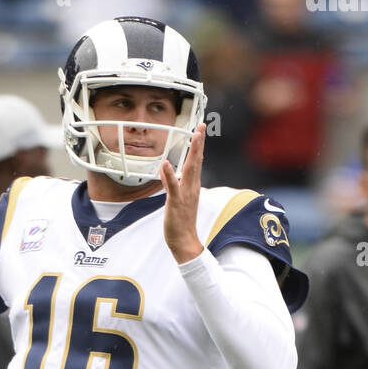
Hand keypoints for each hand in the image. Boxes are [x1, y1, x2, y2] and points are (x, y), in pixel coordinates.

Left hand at [161, 123, 205, 264]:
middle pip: (196, 161)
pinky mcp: (176, 202)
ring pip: (190, 169)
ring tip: (194, 136)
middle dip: (199, 143)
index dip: (198, 145)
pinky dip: (169, 174)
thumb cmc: (181, 221)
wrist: (184, 241)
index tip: (200, 129)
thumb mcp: (177, 198)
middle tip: (201, 126)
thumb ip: (171, 181)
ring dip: (193, 152)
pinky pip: (173, 186)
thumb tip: (167, 169)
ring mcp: (185, 194)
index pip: (196, 162)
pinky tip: (166, 163)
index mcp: (193, 186)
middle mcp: (192, 187)